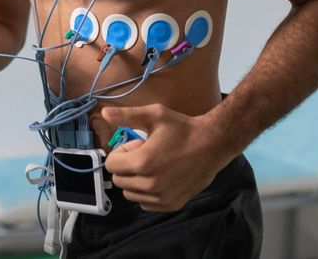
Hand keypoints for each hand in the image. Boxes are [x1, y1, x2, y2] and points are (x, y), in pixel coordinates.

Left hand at [101, 103, 234, 211]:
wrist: (213, 144)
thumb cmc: (183, 128)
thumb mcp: (155, 115)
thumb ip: (127, 115)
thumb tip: (104, 113)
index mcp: (142, 162)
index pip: (111, 164)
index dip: (121, 152)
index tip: (136, 145)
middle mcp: (149, 184)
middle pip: (119, 180)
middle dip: (127, 166)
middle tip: (146, 154)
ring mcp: (161, 197)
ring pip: (130, 193)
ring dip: (135, 180)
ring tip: (153, 165)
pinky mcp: (171, 204)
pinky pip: (144, 203)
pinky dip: (146, 193)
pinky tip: (160, 177)